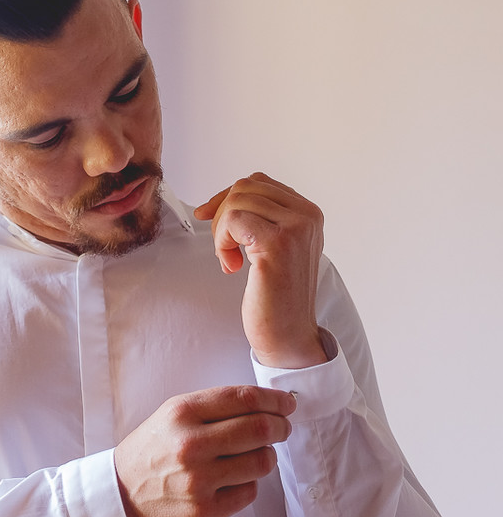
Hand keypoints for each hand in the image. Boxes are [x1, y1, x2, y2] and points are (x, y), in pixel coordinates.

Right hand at [114, 386, 294, 516]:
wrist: (122, 492)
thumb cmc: (153, 449)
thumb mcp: (172, 414)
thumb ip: (215, 406)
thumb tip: (267, 404)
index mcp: (182, 413)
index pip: (244, 399)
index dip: (274, 400)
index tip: (286, 403)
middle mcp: (190, 444)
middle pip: (260, 429)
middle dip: (280, 427)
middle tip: (281, 428)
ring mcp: (198, 479)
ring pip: (262, 461)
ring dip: (267, 455)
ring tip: (255, 454)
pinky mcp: (205, 509)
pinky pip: (250, 492)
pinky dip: (249, 483)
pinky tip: (234, 479)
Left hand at [193, 172, 326, 368]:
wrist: (287, 334)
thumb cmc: (275, 296)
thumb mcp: (271, 248)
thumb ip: (257, 220)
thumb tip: (214, 203)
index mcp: (308, 214)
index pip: (258, 182)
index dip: (227, 198)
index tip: (208, 217)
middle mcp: (307, 216)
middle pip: (245, 187)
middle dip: (222, 215)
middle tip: (225, 248)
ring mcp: (295, 228)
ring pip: (237, 202)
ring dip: (221, 232)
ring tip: (230, 259)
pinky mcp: (277, 243)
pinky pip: (233, 220)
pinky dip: (222, 241)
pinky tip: (232, 265)